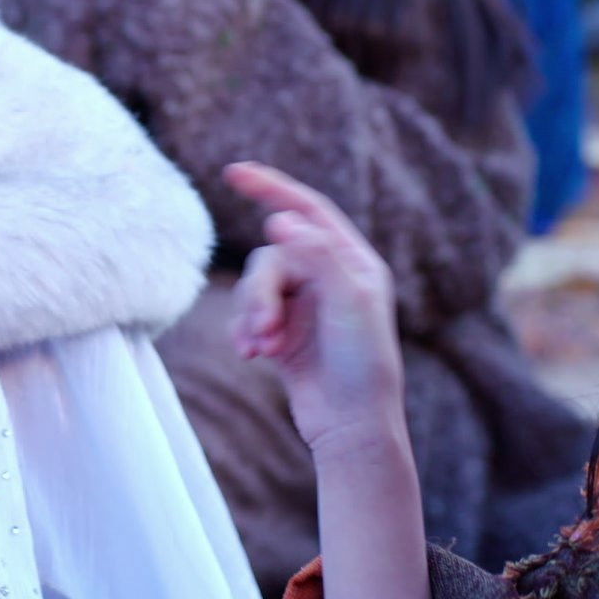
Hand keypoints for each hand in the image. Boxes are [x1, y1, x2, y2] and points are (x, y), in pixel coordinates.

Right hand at [226, 161, 407, 450]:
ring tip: (259, 349)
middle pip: (272, 259)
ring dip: (251, 315)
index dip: (272, 187)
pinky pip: (247, 315)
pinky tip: (250, 355)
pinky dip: (244, 332)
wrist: (352, 426)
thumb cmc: (364, 364)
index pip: (308, 211)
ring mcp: (303, 306)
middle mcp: (327, 278)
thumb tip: (279, 219)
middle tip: (264, 328)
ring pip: (255, 287)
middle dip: (260, 291)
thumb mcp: (349, 302)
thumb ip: (316, 256)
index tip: (234, 172)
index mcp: (352, 263)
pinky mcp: (281, 333)